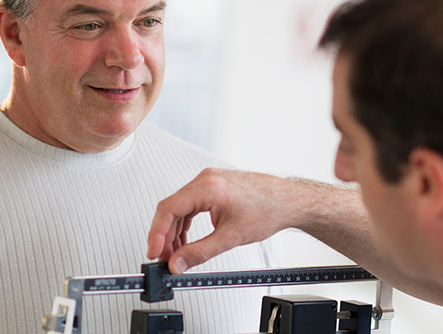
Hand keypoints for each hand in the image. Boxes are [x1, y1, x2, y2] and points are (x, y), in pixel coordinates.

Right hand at [147, 168, 315, 273]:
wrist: (288, 201)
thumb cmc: (268, 210)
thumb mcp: (230, 237)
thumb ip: (199, 252)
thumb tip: (178, 263)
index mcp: (207, 187)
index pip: (168, 209)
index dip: (156, 234)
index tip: (154, 252)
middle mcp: (205, 179)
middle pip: (171, 208)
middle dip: (165, 236)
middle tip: (165, 258)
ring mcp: (209, 181)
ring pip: (180, 208)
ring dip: (175, 232)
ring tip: (177, 254)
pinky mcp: (214, 187)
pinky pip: (191, 205)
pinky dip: (186, 223)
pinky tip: (187, 240)